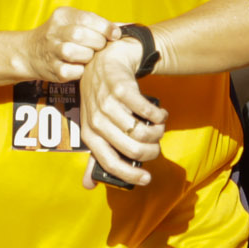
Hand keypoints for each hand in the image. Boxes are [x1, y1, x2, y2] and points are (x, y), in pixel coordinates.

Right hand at [19, 6, 114, 81]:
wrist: (30, 53)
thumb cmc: (61, 36)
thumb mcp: (73, 22)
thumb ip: (96, 24)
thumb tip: (124, 28)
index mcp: (62, 16)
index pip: (86, 18)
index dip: (104, 27)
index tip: (115, 34)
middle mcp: (54, 31)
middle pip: (80, 34)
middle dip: (96, 42)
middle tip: (100, 46)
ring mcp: (51, 51)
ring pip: (73, 52)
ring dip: (87, 56)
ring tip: (89, 55)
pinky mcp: (52, 70)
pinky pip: (72, 71)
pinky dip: (80, 71)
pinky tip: (80, 67)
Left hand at [77, 39, 167, 186]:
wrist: (103, 62)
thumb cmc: (101, 99)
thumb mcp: (94, 125)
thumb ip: (95, 154)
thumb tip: (89, 185)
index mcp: (89, 134)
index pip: (108, 162)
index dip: (129, 175)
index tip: (147, 179)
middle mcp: (96, 121)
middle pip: (132, 149)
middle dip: (151, 151)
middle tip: (157, 145)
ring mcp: (107, 104)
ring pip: (141, 132)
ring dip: (157, 133)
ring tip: (158, 128)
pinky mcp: (121, 89)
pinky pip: (147, 112)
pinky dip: (159, 117)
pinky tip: (160, 115)